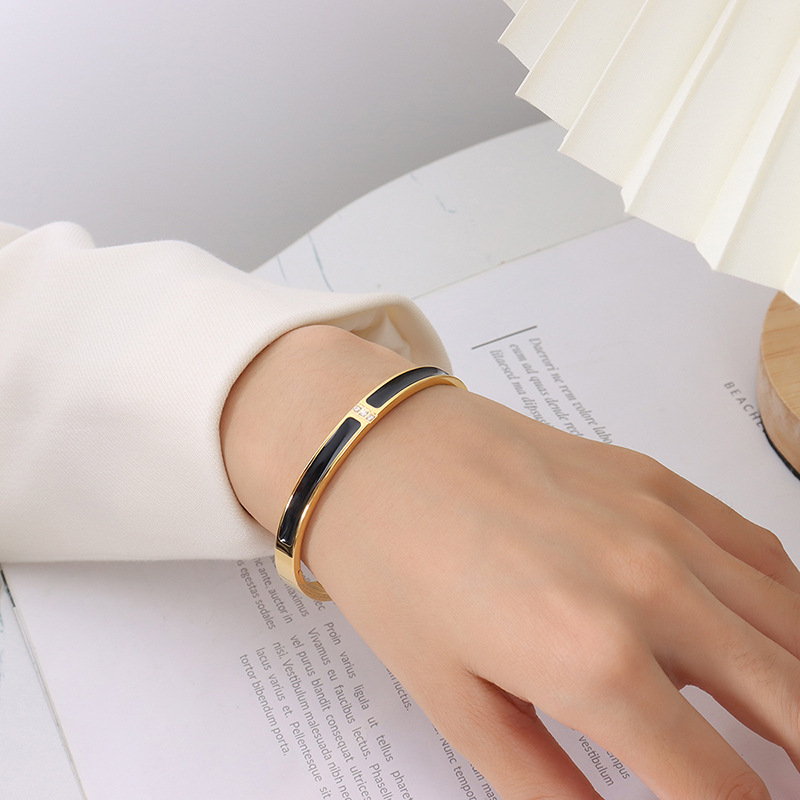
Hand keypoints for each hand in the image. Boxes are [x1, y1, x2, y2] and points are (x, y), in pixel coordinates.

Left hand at [222, 325, 799, 799]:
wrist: (372, 449)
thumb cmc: (393, 568)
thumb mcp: (455, 702)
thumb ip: (544, 784)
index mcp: (597, 661)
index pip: (719, 784)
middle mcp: (653, 590)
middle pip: (792, 702)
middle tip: (791, 779)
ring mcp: (662, 524)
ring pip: (792, 623)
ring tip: (790, 724)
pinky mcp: (653, 479)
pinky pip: (756, 547)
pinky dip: (784, 601)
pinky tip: (770, 626)